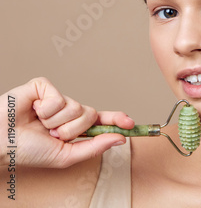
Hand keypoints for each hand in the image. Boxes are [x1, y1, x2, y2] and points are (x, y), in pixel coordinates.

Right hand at [0, 77, 133, 167]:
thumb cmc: (28, 151)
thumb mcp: (65, 156)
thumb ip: (94, 147)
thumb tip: (120, 138)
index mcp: (73, 127)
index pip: (100, 121)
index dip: (116, 119)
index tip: (130, 123)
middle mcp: (67, 111)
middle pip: (90, 115)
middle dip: (72, 129)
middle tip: (52, 134)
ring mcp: (57, 98)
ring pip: (76, 107)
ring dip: (56, 122)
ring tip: (40, 124)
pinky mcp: (44, 87)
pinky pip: (59, 97)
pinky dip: (46, 109)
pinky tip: (33, 110)